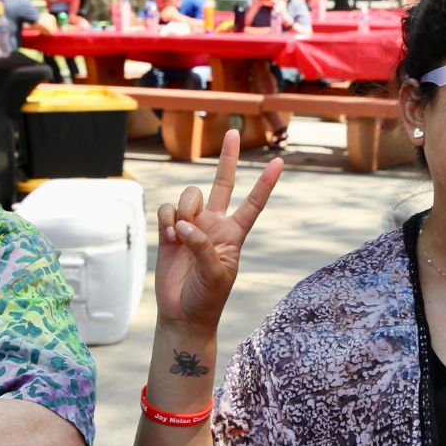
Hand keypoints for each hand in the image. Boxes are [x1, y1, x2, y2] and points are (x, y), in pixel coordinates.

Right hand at [155, 128, 281, 331]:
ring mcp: (192, 225)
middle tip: (232, 132)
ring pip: (189, 195)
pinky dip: (166, 220)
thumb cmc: (207, 298)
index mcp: (233, 234)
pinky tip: (168, 237)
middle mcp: (214, 224)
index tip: (279, 162)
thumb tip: (183, 225)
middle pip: (223, 183)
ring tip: (179, 236)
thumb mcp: (215, 274)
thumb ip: (202, 246)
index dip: (265, 184)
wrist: (182, 313)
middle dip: (227, 158)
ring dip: (184, 209)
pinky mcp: (170, 231)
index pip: (253, 204)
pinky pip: (167, 210)